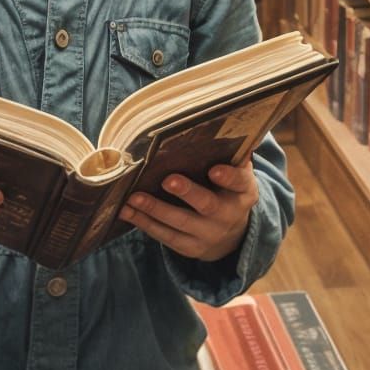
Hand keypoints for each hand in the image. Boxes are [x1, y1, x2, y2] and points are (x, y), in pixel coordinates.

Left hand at [119, 160, 257, 262]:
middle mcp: (228, 215)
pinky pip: (166, 236)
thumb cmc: (227, 190)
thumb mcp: (237, 173)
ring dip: (154, 209)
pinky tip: (127, 212)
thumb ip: (231, 153)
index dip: (228, 177)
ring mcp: (208, 234)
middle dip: (187, 193)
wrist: (232, 234)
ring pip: (180, 223)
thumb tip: (220, 121)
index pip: (239, 182)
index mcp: (242, 192)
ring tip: (133, 198)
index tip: (214, 170)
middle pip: (207, 205)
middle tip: (167, 180)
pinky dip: (145, 224)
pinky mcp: (190, 247)